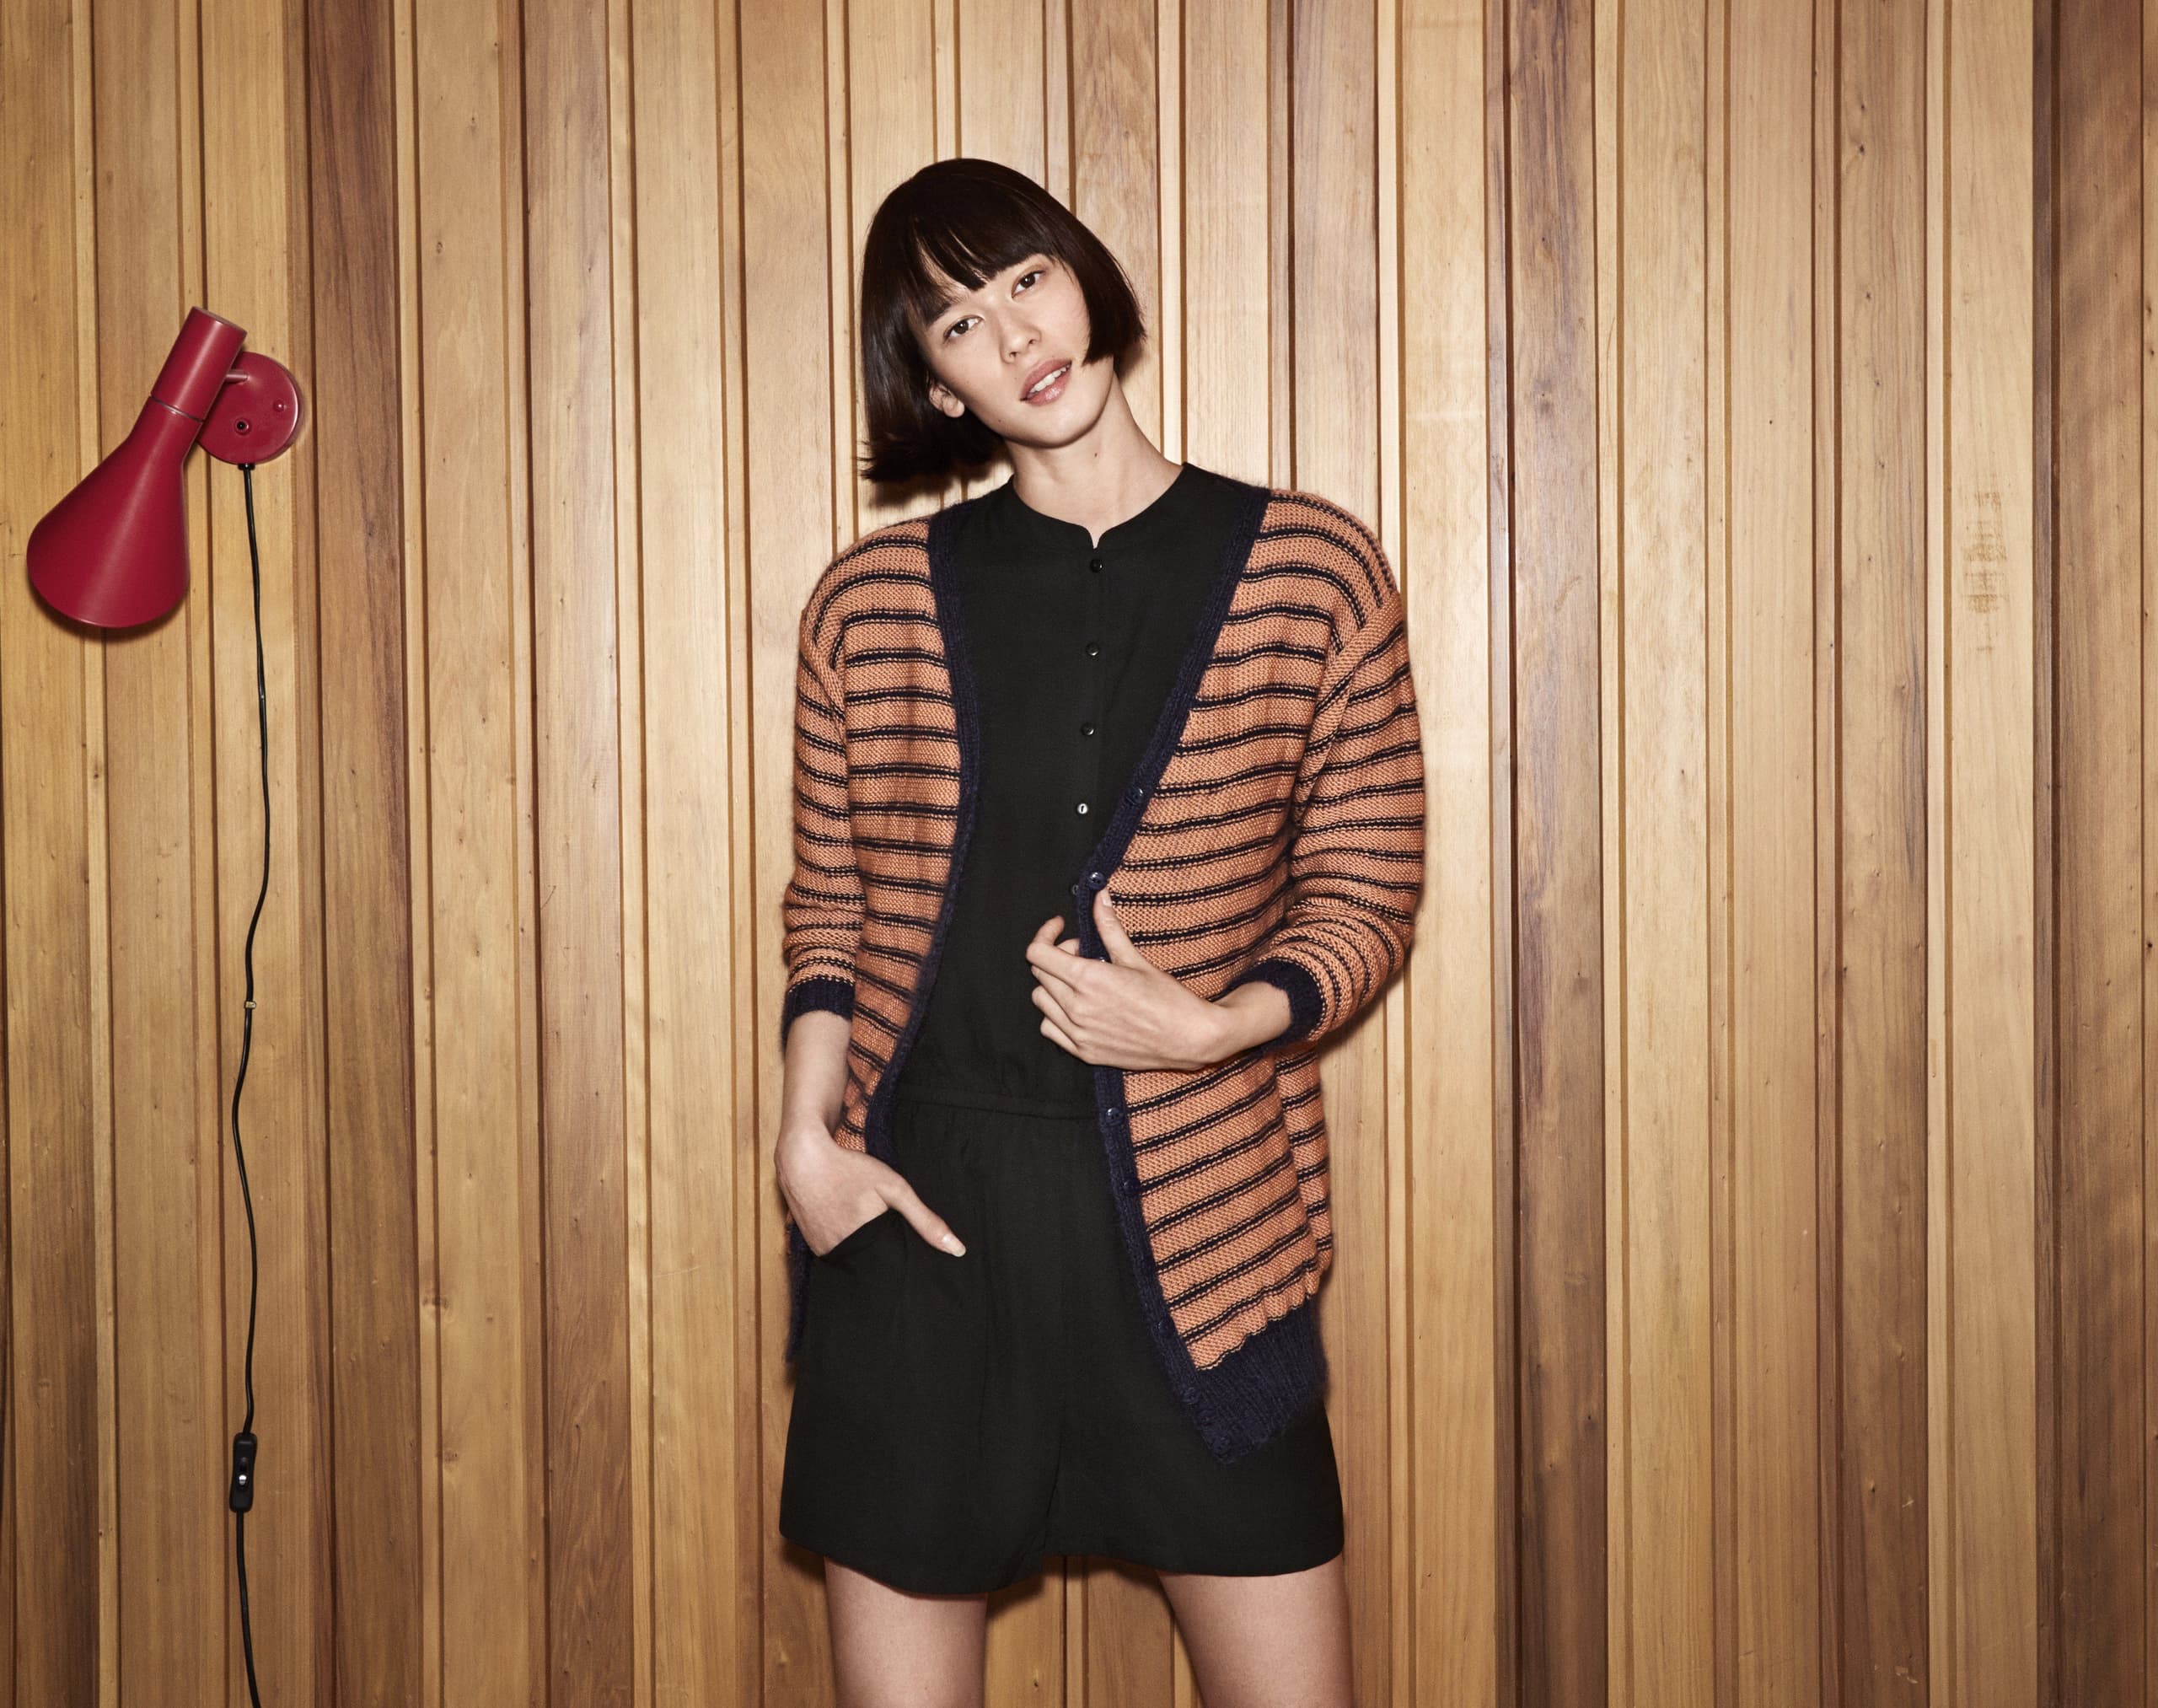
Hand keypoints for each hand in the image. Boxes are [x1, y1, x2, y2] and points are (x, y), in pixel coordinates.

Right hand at [774, 1120, 966, 1256]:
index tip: (905, 1247)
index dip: (901, 1257)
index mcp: (864, 1243)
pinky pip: (836, 1252)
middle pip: (872, 1263)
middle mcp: (841, 1253)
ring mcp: (823, 1251)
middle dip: (882, 1252)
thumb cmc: (850, 1169)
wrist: (803, 1159)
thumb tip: (957, 1249)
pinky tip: (847, 1223)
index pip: (892, 1266)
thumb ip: (924, 1219)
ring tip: (864, 1224)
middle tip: (881, 1226)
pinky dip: (845, 1242)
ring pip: (853, 1258)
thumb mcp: (893, 1188)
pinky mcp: (812, 1246)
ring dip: (862, 1248)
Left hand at [1023, 888, 1274, 1070]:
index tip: (1059, 928)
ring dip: (1054, 985)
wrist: (1188, 1038)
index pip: (1037, 954)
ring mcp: (1078, 1033)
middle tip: (1083, 954)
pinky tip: (1078, 1007)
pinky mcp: (1084, 1052)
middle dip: (1056, 956)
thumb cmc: (1167, 998)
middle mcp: (1077, 1007)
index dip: (1045, 935)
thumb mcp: (1135, 959)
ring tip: (1081, 981)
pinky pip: (1049, 1028)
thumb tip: (1099, 897)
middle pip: (1039, 974)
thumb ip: (1109, 928)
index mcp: (1088, 979)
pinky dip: (1056, 1014)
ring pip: (1041, 1000)